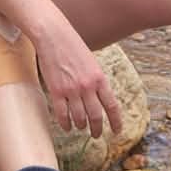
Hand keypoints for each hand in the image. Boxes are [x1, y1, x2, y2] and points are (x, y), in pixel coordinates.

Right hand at [36, 23, 123, 140]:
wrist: (53, 36)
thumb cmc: (73, 46)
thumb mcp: (92, 63)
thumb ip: (96, 81)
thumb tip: (100, 99)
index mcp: (100, 78)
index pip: (112, 106)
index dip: (116, 121)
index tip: (117, 131)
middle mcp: (87, 86)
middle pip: (96, 116)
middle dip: (97, 129)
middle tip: (97, 135)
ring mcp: (71, 90)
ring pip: (79, 118)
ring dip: (81, 126)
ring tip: (80, 128)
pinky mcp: (56, 91)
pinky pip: (62, 114)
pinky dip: (66, 124)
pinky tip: (67, 126)